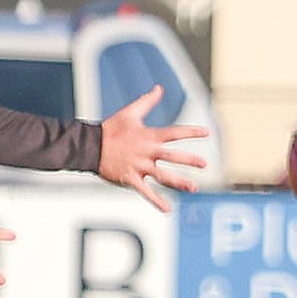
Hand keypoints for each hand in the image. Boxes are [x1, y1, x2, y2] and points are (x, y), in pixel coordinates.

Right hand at [98, 89, 209, 210]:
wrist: (89, 146)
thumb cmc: (110, 129)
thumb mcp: (130, 112)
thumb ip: (147, 101)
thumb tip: (159, 88)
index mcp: (149, 136)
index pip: (174, 133)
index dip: (191, 132)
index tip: (206, 133)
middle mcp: (146, 152)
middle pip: (172, 156)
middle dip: (189, 160)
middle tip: (204, 164)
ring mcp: (139, 166)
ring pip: (162, 175)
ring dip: (179, 182)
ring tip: (193, 187)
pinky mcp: (130, 178)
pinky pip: (145, 191)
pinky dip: (156, 201)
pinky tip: (168, 209)